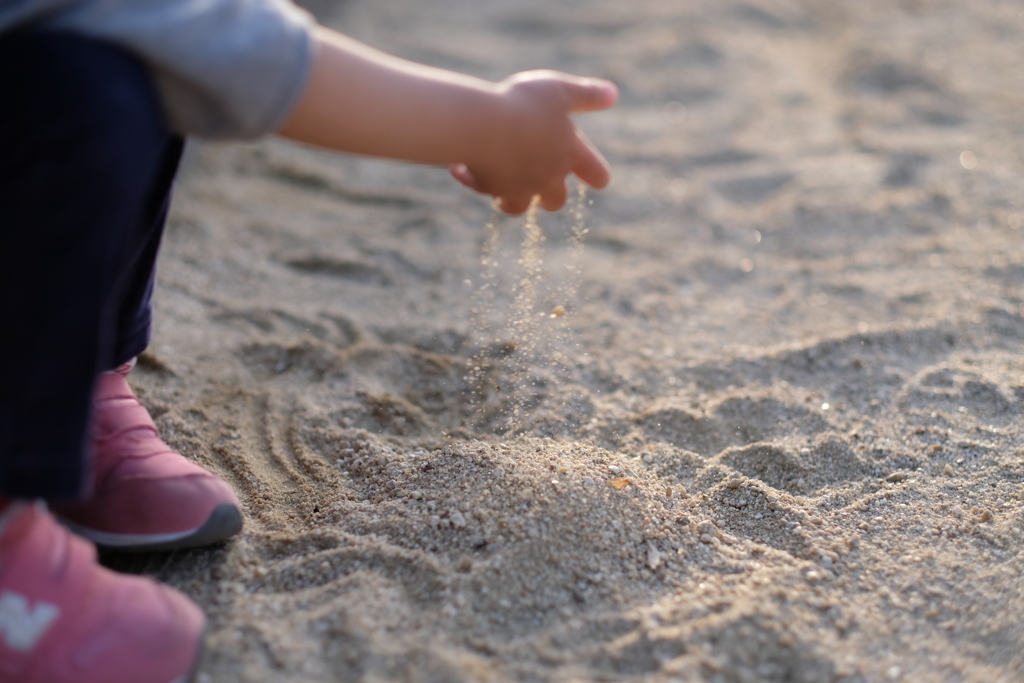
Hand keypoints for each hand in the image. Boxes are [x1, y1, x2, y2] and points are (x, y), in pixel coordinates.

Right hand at [448, 70, 616, 213]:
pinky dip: (473, 179)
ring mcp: (518, 188)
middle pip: (555, 201)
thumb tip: (613, 93)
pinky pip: (482, 189)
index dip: (597, 176)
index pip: (597, 175)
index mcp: (569, 154)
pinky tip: (461, 165)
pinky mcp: (489, 189)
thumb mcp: (559, 91)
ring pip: (518, 206)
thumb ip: (586, 95)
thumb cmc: (523, 104)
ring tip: (500, 177)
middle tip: (536, 174)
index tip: (595, 177)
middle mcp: (547, 178)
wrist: (482, 126)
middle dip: (547, 193)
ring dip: (510, 195)